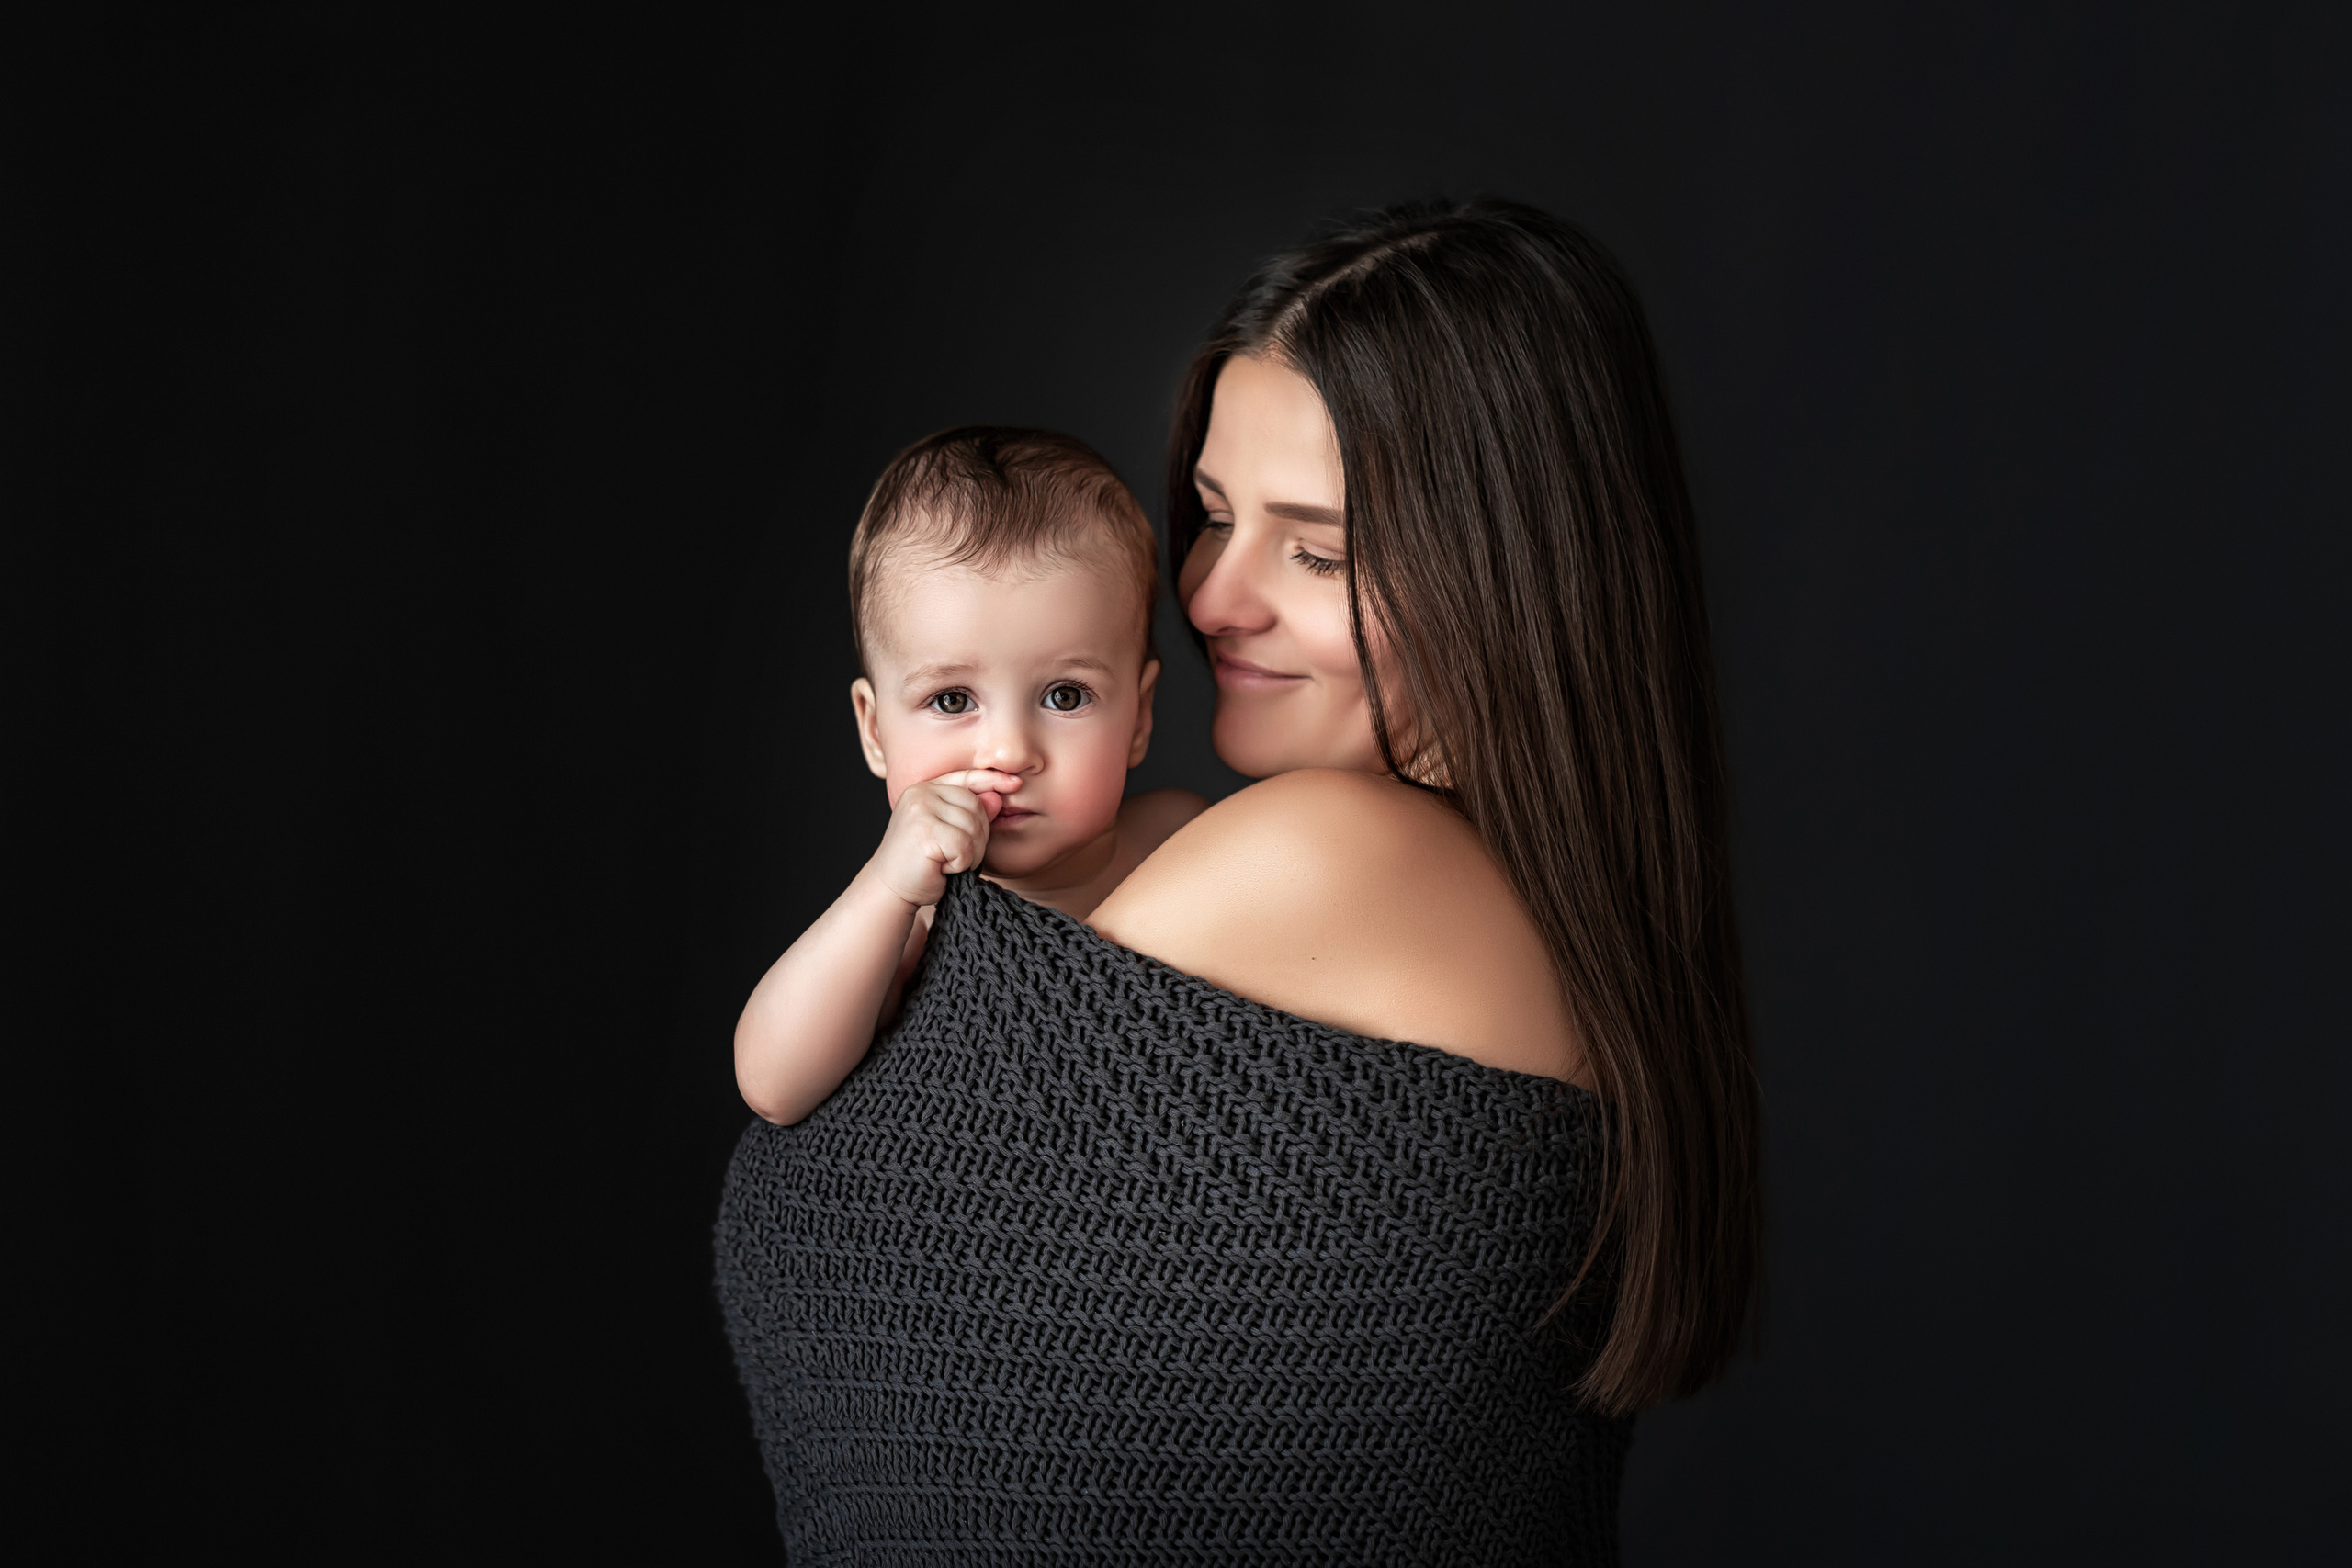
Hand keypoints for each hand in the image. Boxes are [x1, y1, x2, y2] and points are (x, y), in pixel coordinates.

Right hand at [867, 769, 1023, 907]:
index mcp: (925, 789)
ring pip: (973, 827)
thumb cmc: (922, 864)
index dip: (992, 780)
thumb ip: (972, 814)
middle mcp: (920, 793)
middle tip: (955, 856)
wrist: (891, 890)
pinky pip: (964, 846)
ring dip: (969, 854)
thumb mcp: (951, 834)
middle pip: (976, 806)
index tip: (1016, 783)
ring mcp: (920, 810)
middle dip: (977, 836)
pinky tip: (941, 868)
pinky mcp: (924, 831)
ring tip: (946, 862)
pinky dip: (960, 864)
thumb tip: (998, 795)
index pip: (966, 778)